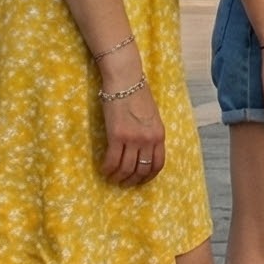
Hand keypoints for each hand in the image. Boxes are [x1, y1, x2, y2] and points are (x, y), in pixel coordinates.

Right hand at [98, 70, 166, 186]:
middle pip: (142, 170)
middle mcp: (148, 139)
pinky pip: (112, 160)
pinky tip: (104, 170)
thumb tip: (143, 150)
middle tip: (123, 183)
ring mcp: (133, 139)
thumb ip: (150, 133)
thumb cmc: (137, 95)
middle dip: (132, 180)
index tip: (140, 181)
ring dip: (118, 177)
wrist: (126, 81)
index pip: (158, 164)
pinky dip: (107, 169)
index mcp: (159, 134)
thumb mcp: (152, 116)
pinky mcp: (117, 136)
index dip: (148, 177)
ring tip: (112, 178)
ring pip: (126, 168)